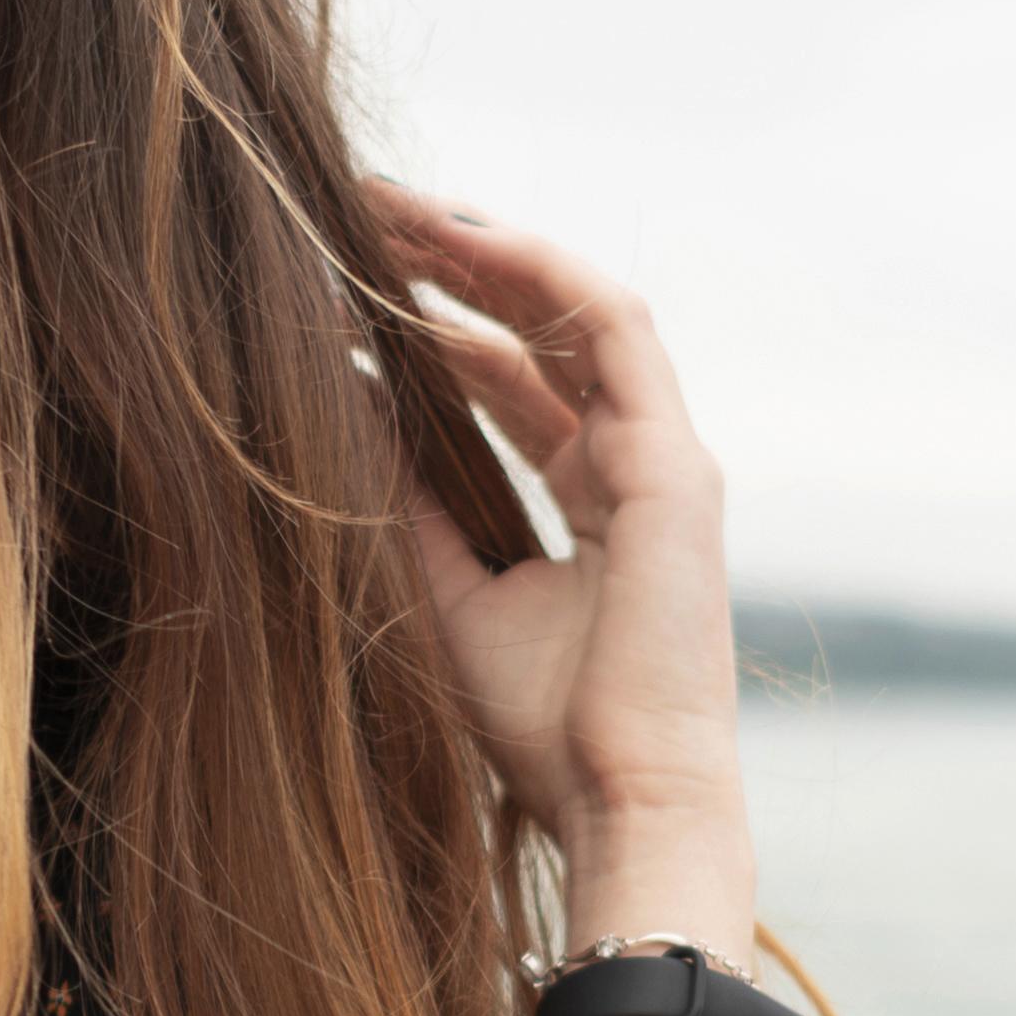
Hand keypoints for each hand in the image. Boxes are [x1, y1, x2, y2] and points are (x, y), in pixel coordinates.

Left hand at [371, 187, 751, 914]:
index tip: (345, 283)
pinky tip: (465, 241)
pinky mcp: (675, 466)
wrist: (622, 805)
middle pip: (544, 331)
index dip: (438, 323)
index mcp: (592, 503)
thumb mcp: (445, 594)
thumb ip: (406, 502)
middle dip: (455, 264)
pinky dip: (541, 275)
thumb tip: (340, 403)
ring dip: (488, 250)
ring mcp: (664, 460)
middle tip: (359, 212)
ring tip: (394, 211)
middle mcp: (634, 467)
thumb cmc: (544, 733)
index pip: (515, 380)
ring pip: (577, 311)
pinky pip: (612, 329)